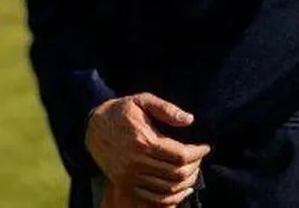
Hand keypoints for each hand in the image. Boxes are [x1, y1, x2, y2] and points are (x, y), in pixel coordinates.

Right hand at [86, 94, 207, 205]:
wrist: (93, 127)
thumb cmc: (121, 111)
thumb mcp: (142, 100)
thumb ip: (166, 109)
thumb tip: (190, 120)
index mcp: (143, 140)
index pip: (181, 154)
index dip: (198, 153)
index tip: (205, 147)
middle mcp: (136, 161)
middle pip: (177, 173)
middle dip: (195, 166)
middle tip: (199, 158)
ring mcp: (130, 175)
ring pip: (168, 187)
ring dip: (186, 182)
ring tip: (193, 171)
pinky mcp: (125, 183)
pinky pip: (154, 197)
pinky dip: (172, 197)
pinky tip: (182, 189)